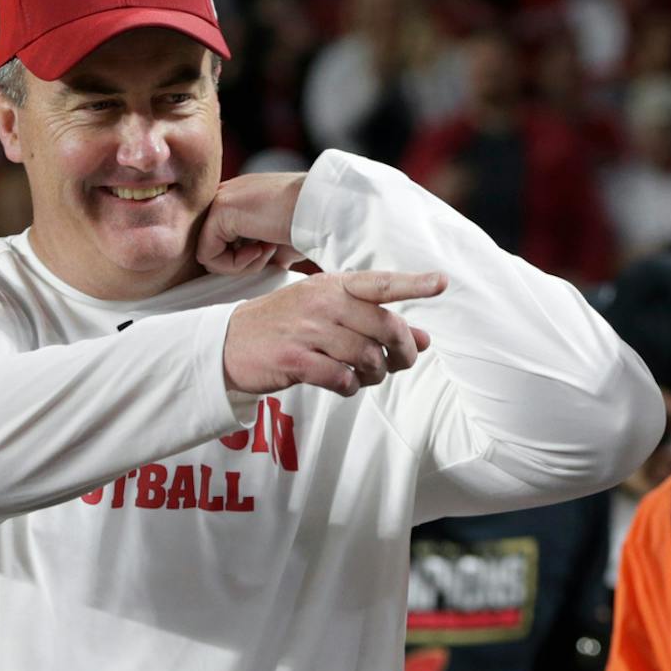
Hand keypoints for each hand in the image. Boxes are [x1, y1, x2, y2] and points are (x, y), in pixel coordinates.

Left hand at [194, 172, 307, 274]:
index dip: (243, 259)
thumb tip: (263, 269)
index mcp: (240, 201)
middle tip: (269, 254)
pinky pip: (208, 255)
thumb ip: (263, 252)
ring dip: (240, 265)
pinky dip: (235, 264)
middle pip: (213, 248)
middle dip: (240, 263)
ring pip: (208, 254)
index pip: (221, 241)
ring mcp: (219, 200)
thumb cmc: (310, 224)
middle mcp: (226, 196)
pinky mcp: (219, 210)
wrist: (322, 209)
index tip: (272, 252)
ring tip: (267, 251)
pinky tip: (260, 250)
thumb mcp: (281, 242)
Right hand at [222, 269, 443, 396]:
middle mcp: (323, 303)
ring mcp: (308, 331)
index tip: (442, 283)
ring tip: (365, 376)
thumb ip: (373, 322)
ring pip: (368, 357)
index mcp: (332, 285)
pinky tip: (343, 385)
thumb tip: (424, 339)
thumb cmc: (286, 326)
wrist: (228, 344)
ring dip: (375, 374)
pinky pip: (341, 379)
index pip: (380, 283)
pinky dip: (350, 387)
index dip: (413, 283)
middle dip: (403, 351)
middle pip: (385, 326)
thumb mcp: (326, 313)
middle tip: (401, 362)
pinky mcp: (295, 360)